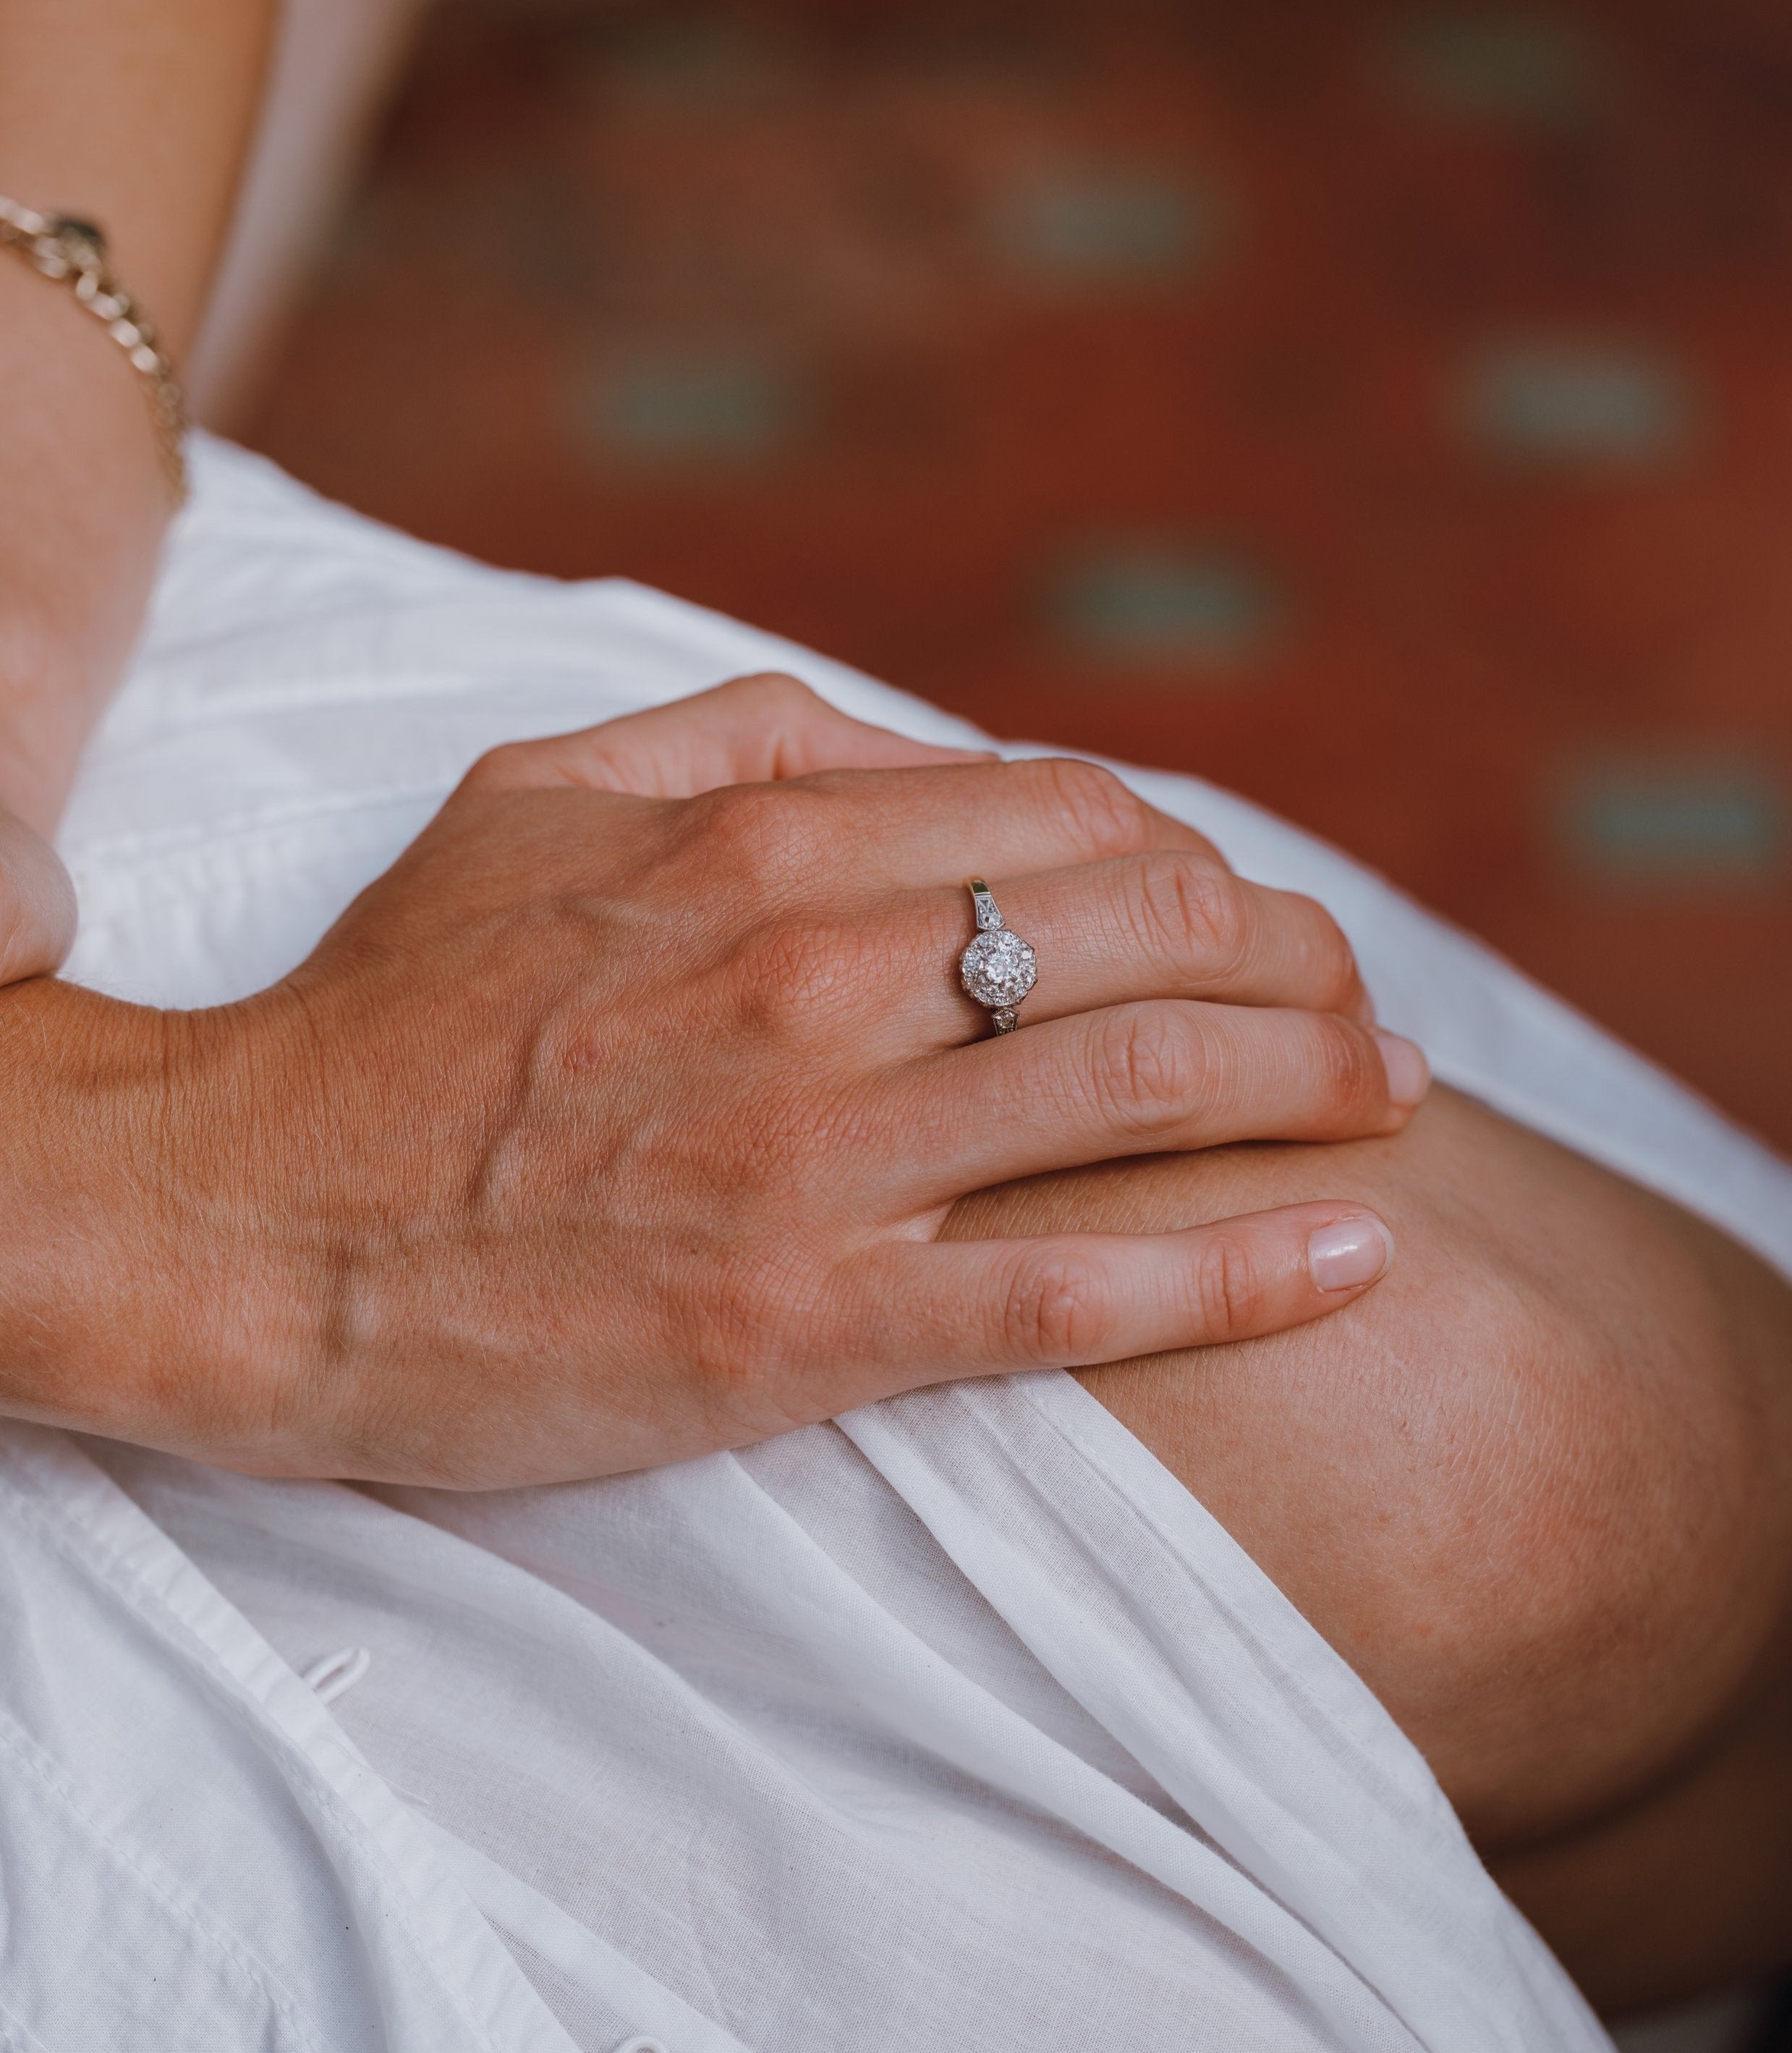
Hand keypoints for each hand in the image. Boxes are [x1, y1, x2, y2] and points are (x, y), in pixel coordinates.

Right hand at [0, 678, 1420, 1485]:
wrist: (243, 1218)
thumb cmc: (390, 1009)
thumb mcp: (536, 794)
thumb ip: (732, 734)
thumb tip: (903, 734)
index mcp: (763, 840)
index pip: (1068, 814)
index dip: (1198, 858)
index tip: (1247, 912)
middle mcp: (815, 974)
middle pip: (1149, 927)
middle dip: (1295, 956)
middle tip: (1361, 1009)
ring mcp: (820, 1152)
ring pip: (1139, 1081)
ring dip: (1307, 1081)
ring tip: (1394, 1100)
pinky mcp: (807, 1319)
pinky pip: (1073, 1283)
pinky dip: (1235, 1264)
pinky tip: (1352, 1251)